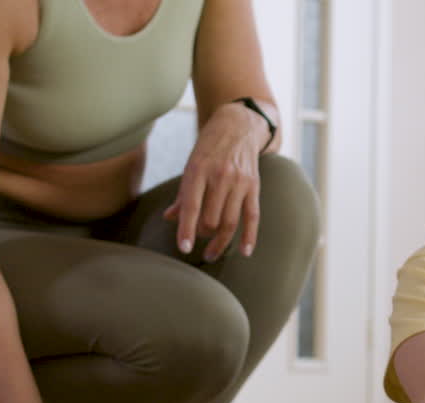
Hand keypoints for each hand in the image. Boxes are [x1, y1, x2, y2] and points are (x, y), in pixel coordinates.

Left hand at [163, 101, 270, 260]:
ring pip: (230, 222)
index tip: (184, 248)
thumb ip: (183, 194)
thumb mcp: (191, 165)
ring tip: (212, 254)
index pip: (192, 207)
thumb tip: (170, 218)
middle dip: (203, 235)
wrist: (238, 125)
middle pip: (211, 219)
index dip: (187, 230)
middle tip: (199, 239)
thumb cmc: (210, 147)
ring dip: (220, 242)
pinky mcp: (254, 186)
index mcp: (199, 170)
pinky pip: (252, 217)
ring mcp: (239, 182)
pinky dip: (249, 236)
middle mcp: (220, 176)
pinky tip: (244, 252)